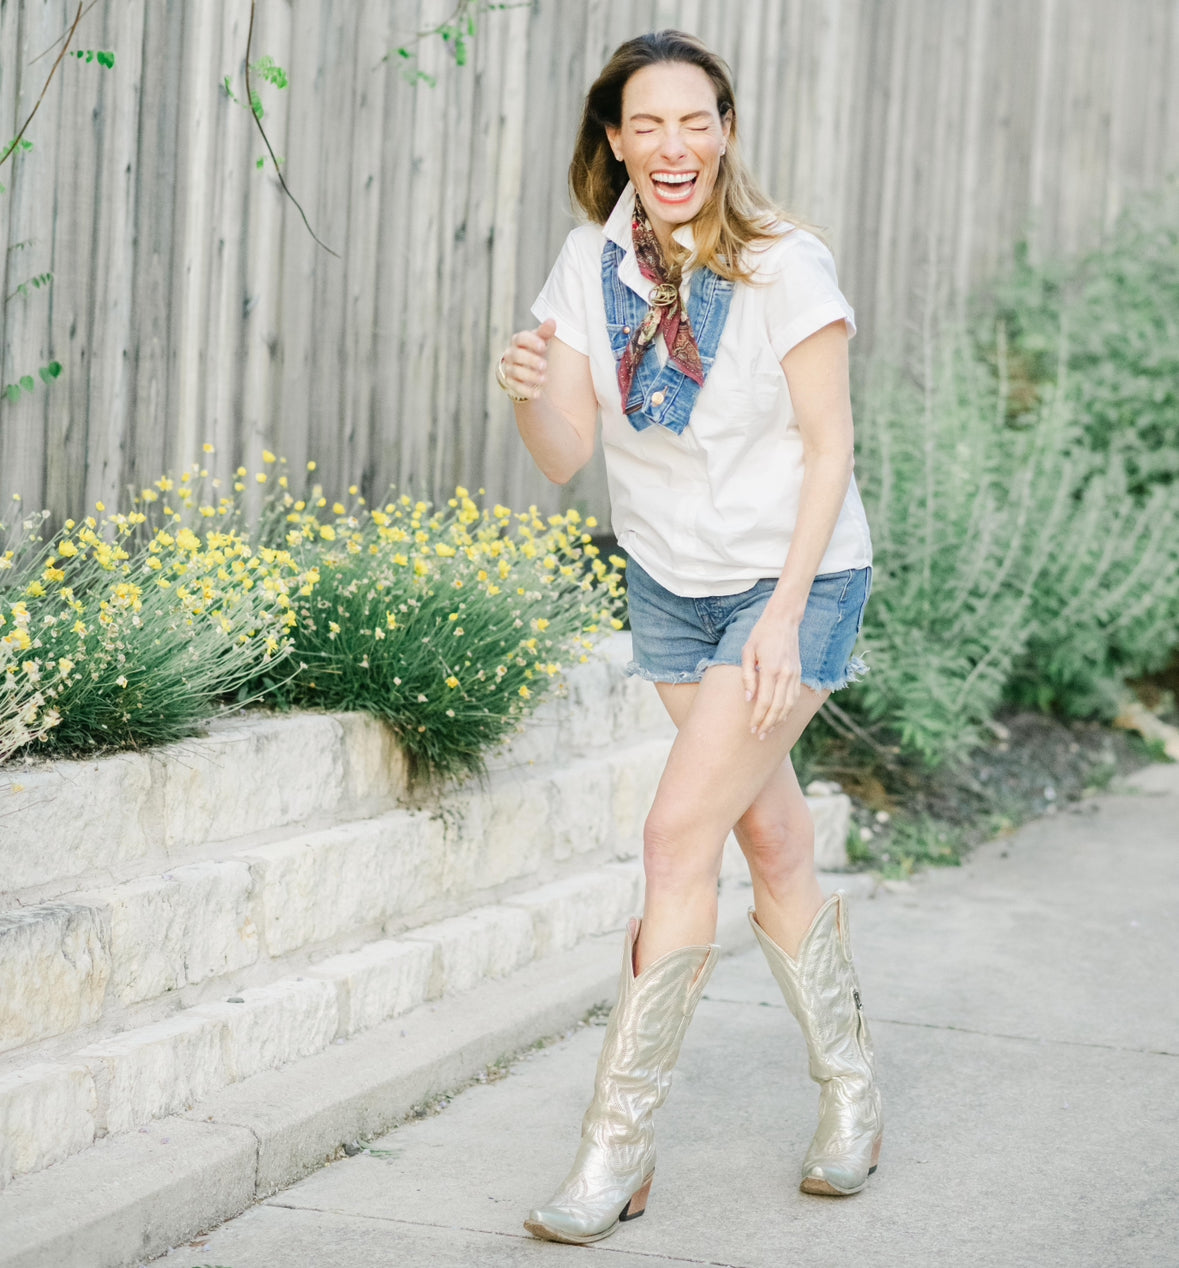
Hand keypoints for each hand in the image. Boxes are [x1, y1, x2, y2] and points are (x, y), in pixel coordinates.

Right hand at [499, 318, 555, 400]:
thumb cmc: (535, 349)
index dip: (531, 341)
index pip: (520, 338)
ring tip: (544, 379)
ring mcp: (509, 368)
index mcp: (518, 341)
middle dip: (530, 360)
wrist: (526, 366)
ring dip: (530, 376)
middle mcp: (511, 354)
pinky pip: (516, 387)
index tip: (543, 346)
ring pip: (515, 371)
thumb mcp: (541, 340)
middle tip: (544, 365)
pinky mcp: (511, 382)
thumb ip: (545, 332)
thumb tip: (552, 321)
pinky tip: (538, 393)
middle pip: (516, 355)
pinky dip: (526, 390)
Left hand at [741, 611, 802, 739]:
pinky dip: (788, 710)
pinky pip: (795, 697)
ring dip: (779, 721)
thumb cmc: (760, 635)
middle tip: (759, 736)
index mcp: (770, 669)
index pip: (765, 702)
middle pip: (778, 708)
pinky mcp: (799, 674)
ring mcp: (794, 675)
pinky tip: (780, 717)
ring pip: (789, 705)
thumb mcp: (747, 652)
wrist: (783, 620)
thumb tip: (747, 699)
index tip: (751, 728)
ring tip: (769, 731)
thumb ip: (747, 676)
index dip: (757, 718)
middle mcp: (785, 674)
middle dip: (768, 724)